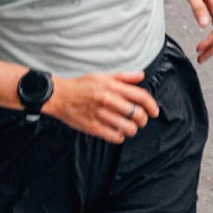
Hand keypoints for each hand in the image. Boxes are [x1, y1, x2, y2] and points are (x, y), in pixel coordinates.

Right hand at [43, 71, 158, 141]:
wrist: (59, 96)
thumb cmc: (81, 85)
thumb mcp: (102, 76)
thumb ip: (123, 77)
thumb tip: (141, 76)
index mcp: (112, 86)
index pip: (140, 96)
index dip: (152, 105)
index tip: (154, 111)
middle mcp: (107, 100)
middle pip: (137, 114)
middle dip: (143, 119)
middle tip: (141, 121)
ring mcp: (100, 115)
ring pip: (128, 127)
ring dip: (132, 129)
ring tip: (129, 127)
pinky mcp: (93, 127)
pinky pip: (115, 137)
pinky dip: (120, 136)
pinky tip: (118, 132)